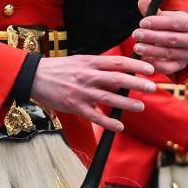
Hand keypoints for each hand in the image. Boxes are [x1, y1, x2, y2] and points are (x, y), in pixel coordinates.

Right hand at [30, 54, 154, 131]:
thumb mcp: (80, 60)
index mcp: (90, 63)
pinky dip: (108, 122)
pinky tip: (119, 126)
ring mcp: (82, 92)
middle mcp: (88, 76)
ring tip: (140, 106)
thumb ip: (99, 65)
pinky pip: (95, 116)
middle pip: (117, 79)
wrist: (35, 77)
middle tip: (152, 87)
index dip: (135, 65)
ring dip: (126, 103)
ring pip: (109, 98)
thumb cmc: (59, 68)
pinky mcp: (75, 106)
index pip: (117, 62)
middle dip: (136, 83)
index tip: (149, 69)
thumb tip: (120, 71)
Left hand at [132, 0, 187, 74]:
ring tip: (136, 47)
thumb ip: (153, 10)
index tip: (142, 23)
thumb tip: (142, 1)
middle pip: (171, 39)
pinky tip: (143, 59)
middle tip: (136, 34)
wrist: (180, 41)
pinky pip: (168, 68)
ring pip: (168, 53)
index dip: (158, 22)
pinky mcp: (181, 65)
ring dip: (151, 51)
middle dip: (151, 37)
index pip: (175, 22)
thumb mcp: (165, 16)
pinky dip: (155, 64)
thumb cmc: (170, 26)